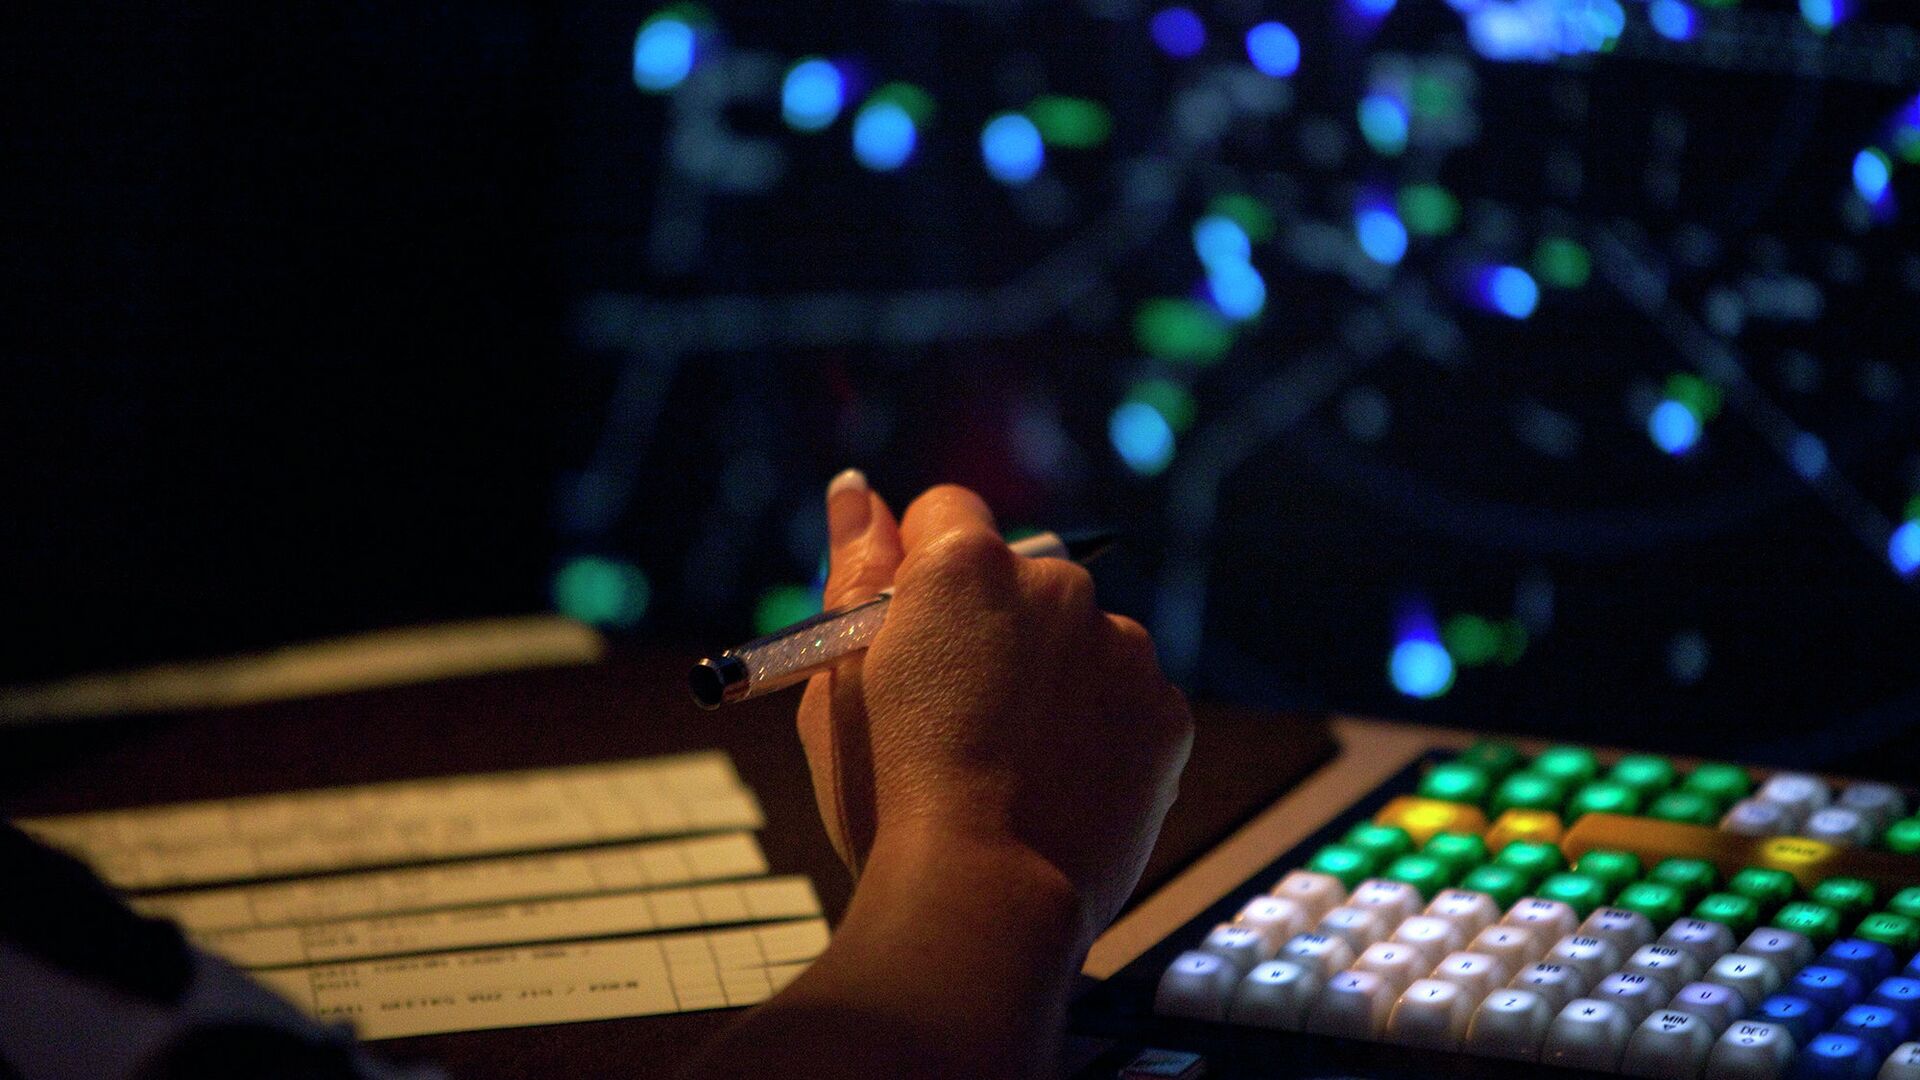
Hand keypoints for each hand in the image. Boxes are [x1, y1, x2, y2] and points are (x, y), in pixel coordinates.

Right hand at [795, 471, 1192, 940]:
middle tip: (957, 713)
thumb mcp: (839, 678)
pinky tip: (1061, 785)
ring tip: (1011, 765)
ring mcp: (1124, 649)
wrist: (986, 898)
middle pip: (1021, 578)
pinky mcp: (1167, 713)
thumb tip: (854, 490)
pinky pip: (1127, 701)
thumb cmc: (890, 793)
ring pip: (1081, 641)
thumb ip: (855, 571)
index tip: (911, 628)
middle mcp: (1058, 586)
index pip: (945, 513)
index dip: (920, 571)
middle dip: (992, 627)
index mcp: (966, 565)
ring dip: (1053, 679)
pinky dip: (1101, 732)